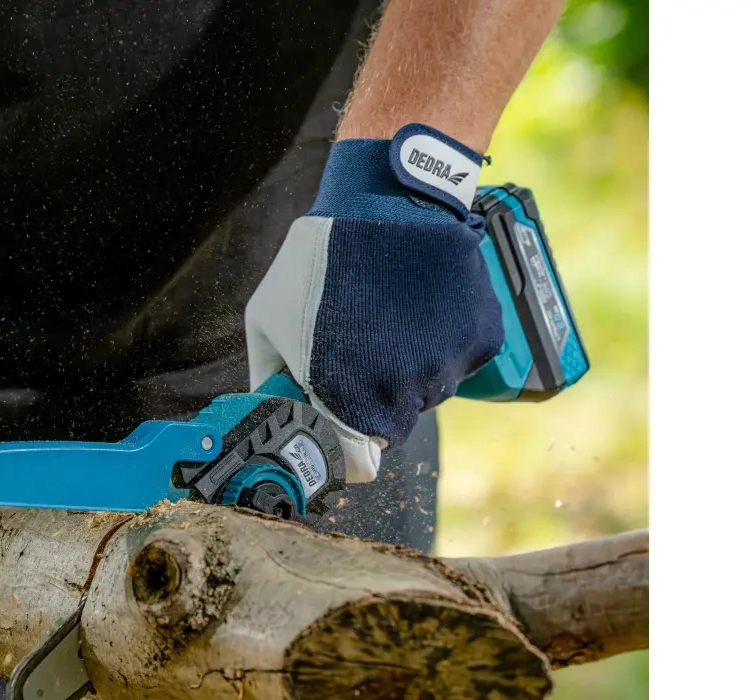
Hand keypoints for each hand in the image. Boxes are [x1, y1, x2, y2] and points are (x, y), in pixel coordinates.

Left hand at [245, 128, 503, 481]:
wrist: (389, 196)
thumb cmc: (322, 256)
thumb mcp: (269, 319)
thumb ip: (270, 375)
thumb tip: (268, 410)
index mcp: (353, 397)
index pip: (363, 451)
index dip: (354, 432)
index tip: (348, 410)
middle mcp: (406, 389)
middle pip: (401, 418)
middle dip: (383, 394)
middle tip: (370, 347)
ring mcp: (449, 364)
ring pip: (434, 387)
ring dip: (417, 365)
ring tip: (396, 317)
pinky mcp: (482, 338)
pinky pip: (465, 357)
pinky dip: (450, 338)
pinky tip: (427, 304)